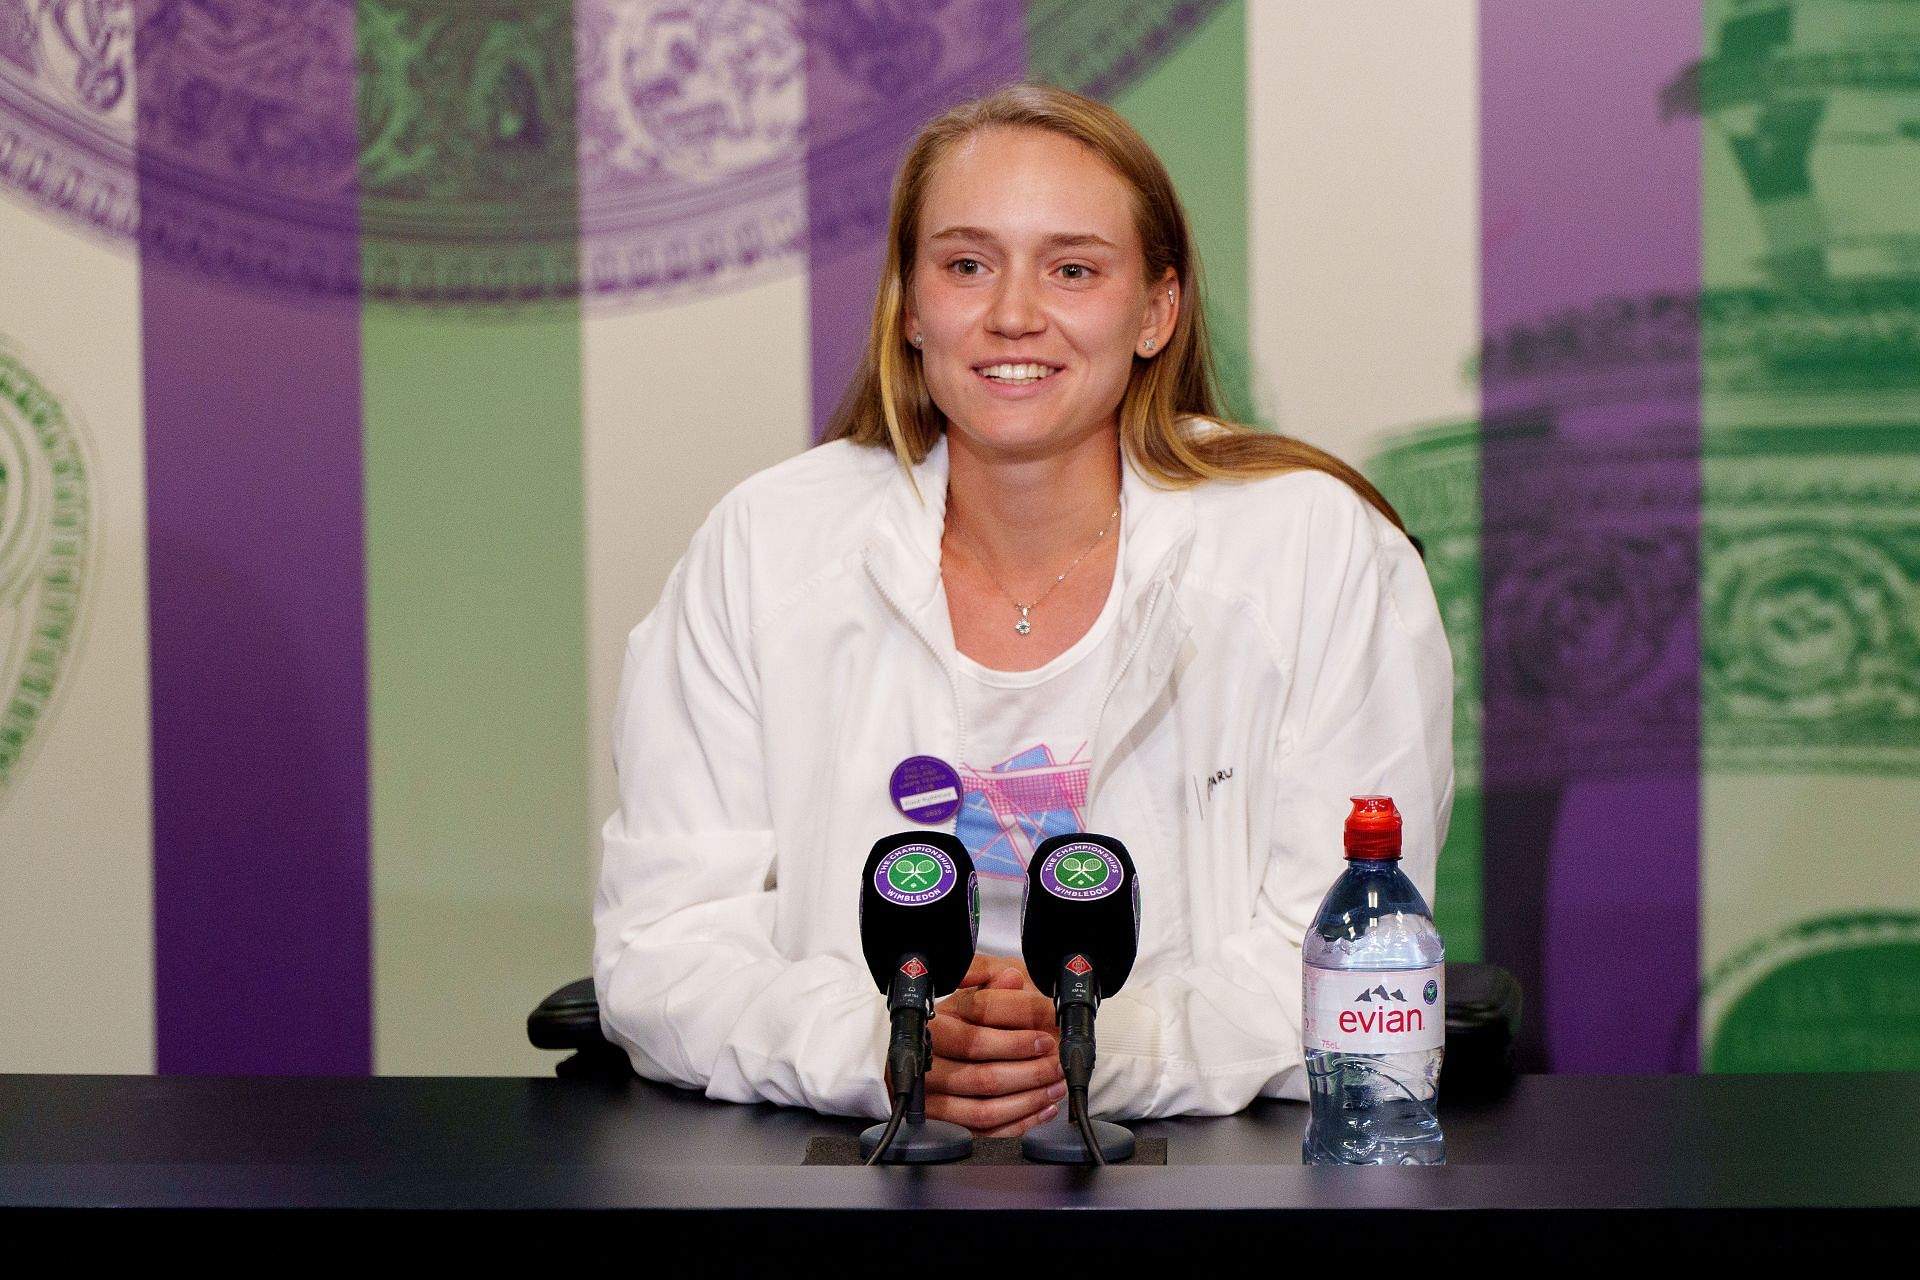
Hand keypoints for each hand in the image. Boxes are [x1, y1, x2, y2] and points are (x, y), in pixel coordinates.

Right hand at [923, 954, 1063, 1136]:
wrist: (931, 1048)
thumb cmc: (960, 1016)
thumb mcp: (974, 987)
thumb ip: (991, 980)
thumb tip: (1012, 978)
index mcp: (934, 1029)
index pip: (973, 1041)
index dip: (1014, 1042)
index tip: (1044, 1040)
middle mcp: (929, 1067)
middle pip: (982, 1079)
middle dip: (1029, 1074)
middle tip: (1056, 1065)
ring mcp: (934, 1099)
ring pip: (985, 1110)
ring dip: (1028, 1101)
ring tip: (1055, 1087)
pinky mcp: (946, 1124)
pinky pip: (985, 1132)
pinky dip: (1019, 1124)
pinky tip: (1042, 1109)